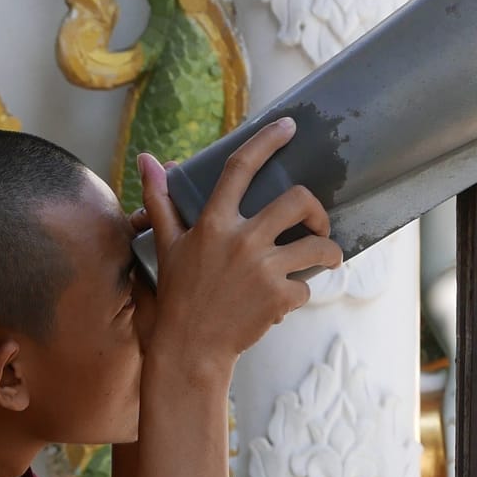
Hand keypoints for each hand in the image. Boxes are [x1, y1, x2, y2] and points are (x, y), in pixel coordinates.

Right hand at [138, 122, 340, 369]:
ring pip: (317, 246)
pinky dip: (301, 292)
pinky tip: (287, 299)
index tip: (289, 127)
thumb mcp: (167, 245)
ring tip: (326, 259)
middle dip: (316, 210)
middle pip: (298, 200)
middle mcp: (241, 240)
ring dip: (329, 252)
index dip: (267, 141)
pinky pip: (307, 286)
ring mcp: (262, 270)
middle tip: (316, 224)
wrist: (190, 349)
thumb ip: (161, 200)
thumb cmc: (178, 295)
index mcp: (213, 223)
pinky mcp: (278, 298)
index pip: (241, 168)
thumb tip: (147, 159)